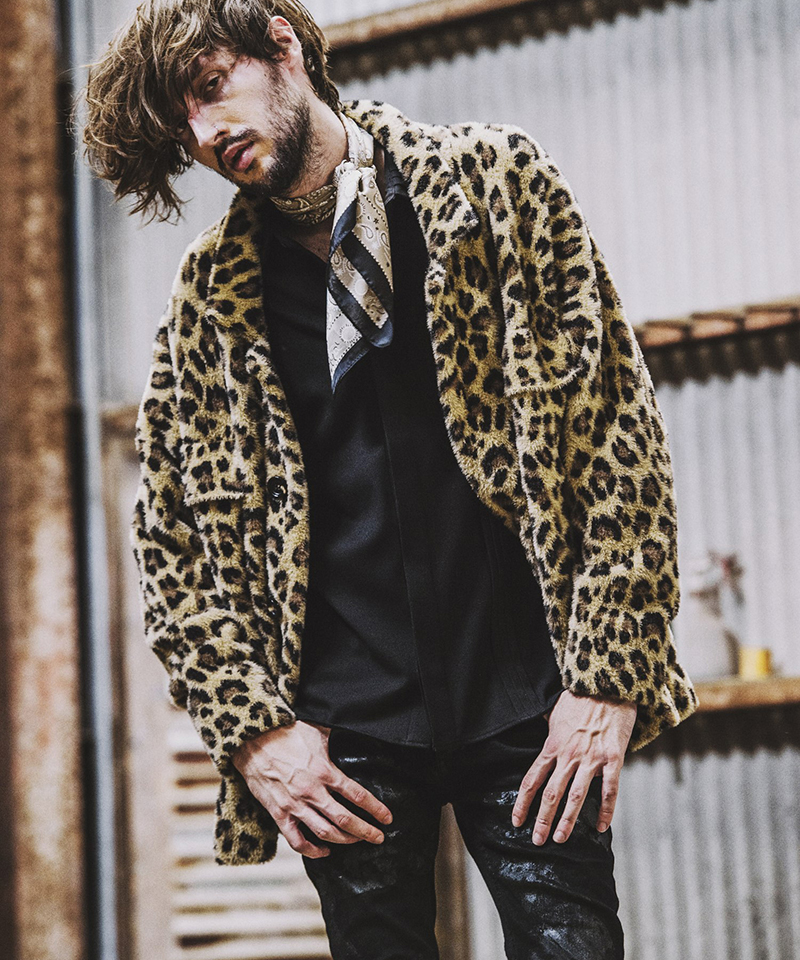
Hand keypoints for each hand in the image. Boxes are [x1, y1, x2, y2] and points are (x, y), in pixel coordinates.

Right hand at [232, 720, 392, 858]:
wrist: (252, 741)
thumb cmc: (286, 733)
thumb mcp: (318, 731)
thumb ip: (336, 740)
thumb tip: (357, 734)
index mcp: (325, 771)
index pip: (358, 796)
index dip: (376, 809)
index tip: (387, 819)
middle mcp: (312, 791)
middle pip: (345, 820)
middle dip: (366, 832)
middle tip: (378, 838)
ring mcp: (294, 805)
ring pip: (325, 833)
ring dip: (344, 841)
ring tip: (356, 841)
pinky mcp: (279, 814)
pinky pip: (297, 841)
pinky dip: (312, 851)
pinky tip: (324, 851)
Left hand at [511, 691, 635, 844]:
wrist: (608, 687)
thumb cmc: (580, 699)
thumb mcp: (555, 713)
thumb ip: (548, 730)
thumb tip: (538, 730)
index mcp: (552, 746)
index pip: (532, 780)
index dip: (523, 803)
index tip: (517, 822)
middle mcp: (568, 755)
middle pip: (551, 794)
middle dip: (542, 820)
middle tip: (537, 840)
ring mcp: (591, 759)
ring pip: (576, 797)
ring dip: (567, 821)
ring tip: (560, 839)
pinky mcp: (613, 759)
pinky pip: (609, 790)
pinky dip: (606, 811)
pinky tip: (602, 826)